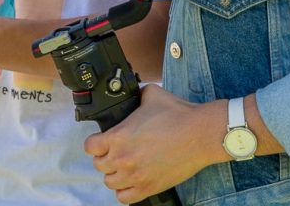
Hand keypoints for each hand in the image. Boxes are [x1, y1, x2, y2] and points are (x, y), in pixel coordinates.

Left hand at [84, 84, 225, 203]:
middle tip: (114, 151)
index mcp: (118, 136)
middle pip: (99, 165)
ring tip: (123, 167)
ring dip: (114, 174)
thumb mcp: (150, 94)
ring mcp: (135, 176)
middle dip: (104, 157)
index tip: (100, 140)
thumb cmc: (177, 114)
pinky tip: (131, 181)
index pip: (90, 146)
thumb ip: (136, 96)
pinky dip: (125, 191)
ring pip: (110, 183)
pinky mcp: (148, 188)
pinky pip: (124, 198)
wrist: (199, 134)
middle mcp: (122, 158)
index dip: (95, 142)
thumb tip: (133, 96)